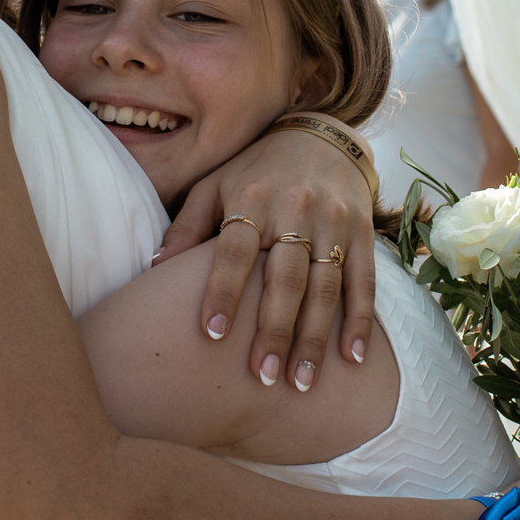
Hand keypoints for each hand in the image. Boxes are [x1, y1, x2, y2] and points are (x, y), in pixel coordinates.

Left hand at [157, 125, 377, 393]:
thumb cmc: (254, 172)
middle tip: (262, 379)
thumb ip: (188, 226)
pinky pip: (364, 281)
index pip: (235, 251)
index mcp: (251, 198)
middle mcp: (295, 209)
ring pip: (325, 286)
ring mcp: (333, 221)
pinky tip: (352, 358)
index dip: (224, 291)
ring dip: (315, 338)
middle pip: (285, 277)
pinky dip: (360, 320)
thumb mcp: (214, 185)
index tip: (213, 334)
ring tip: (302, 383)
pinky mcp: (362, 231)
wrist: (320, 136)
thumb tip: (155, 267)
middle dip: (274, 330)